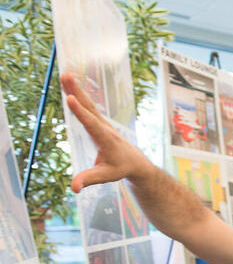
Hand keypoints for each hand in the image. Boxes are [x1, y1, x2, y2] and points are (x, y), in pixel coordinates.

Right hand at [60, 73, 151, 191]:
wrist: (135, 162)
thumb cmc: (121, 168)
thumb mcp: (105, 176)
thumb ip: (89, 179)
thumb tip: (73, 188)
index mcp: (106, 139)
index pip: (91, 124)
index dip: (80, 112)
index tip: (70, 99)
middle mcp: (105, 128)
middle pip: (89, 108)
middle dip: (78, 92)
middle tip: (66, 76)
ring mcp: (103, 123)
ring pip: (89, 104)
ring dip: (77, 89)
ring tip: (65, 74)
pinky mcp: (100, 122)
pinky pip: (88, 106)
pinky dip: (79, 95)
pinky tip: (70, 84)